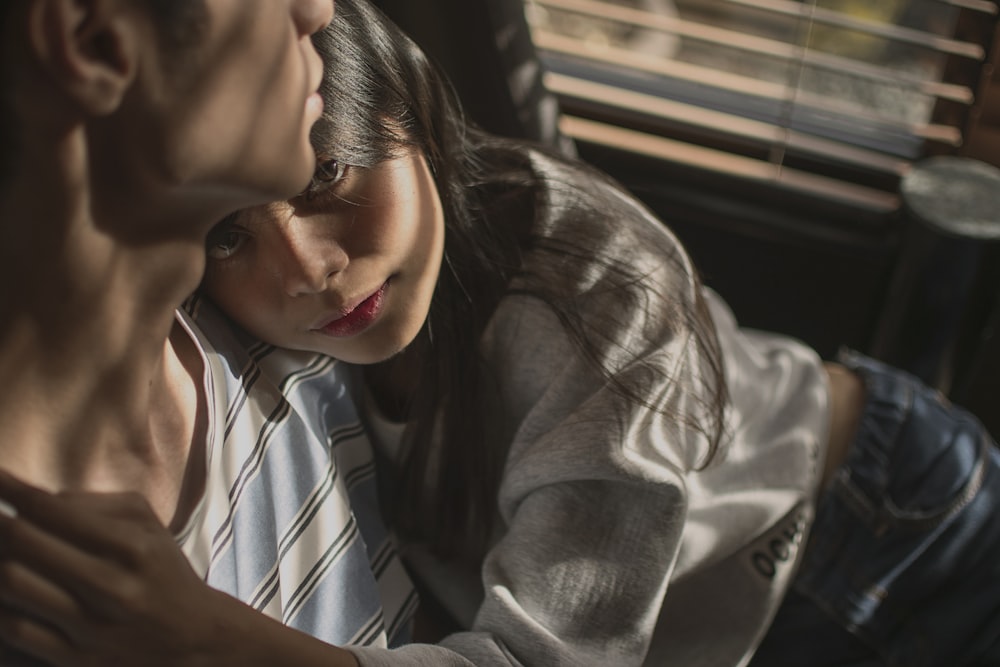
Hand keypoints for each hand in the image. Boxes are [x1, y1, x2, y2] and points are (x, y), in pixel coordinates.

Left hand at [0, 470, 234, 666]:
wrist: (193, 638)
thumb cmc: (162, 570)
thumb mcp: (148, 526)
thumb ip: (96, 504)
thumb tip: (35, 499)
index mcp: (132, 547)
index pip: (54, 510)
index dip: (12, 490)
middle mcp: (112, 586)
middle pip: (25, 544)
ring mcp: (91, 627)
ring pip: (12, 585)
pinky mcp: (75, 659)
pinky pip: (14, 630)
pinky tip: (2, 594)